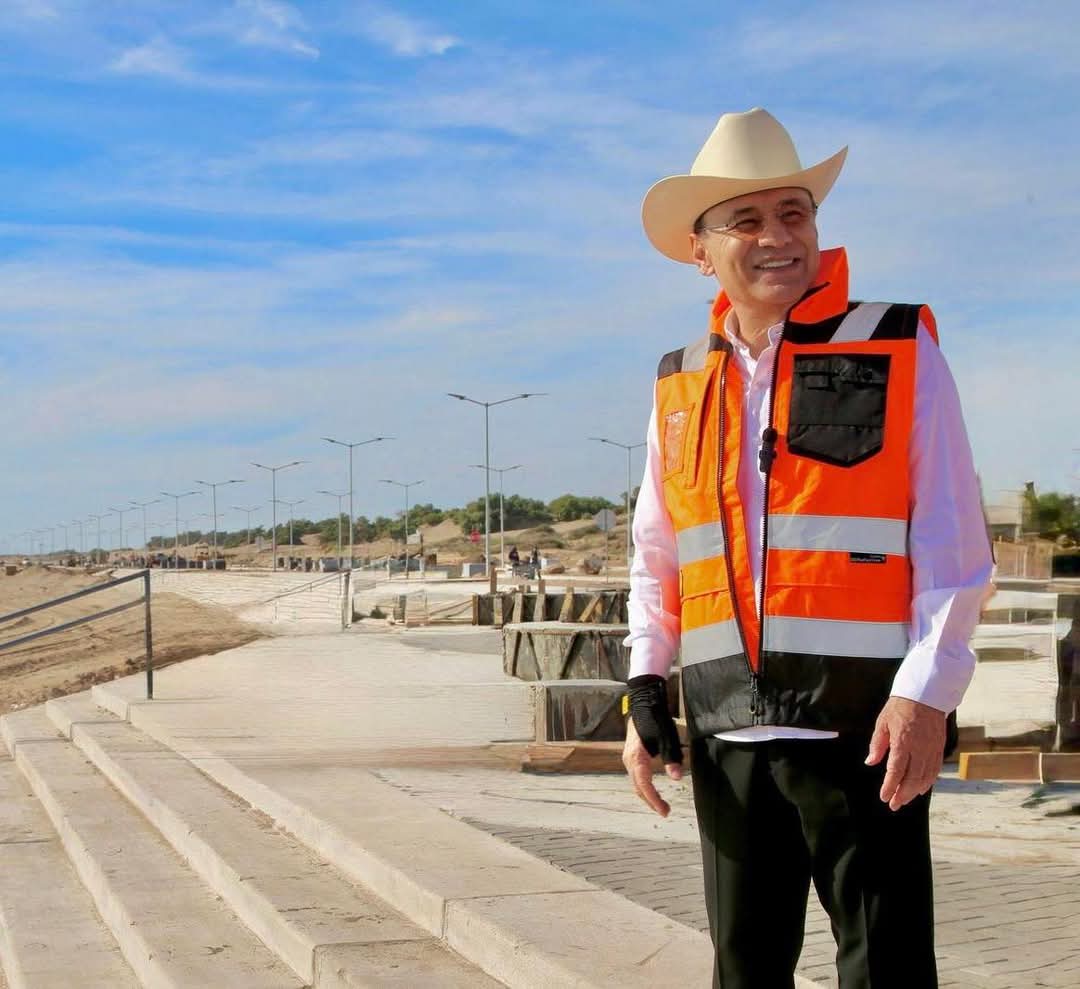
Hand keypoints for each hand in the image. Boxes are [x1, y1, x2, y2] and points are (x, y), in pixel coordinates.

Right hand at [623, 713, 682, 816]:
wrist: (644, 703)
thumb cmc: (654, 719)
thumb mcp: (667, 739)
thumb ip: (671, 759)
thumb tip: (677, 778)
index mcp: (636, 757)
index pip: (643, 785)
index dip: (654, 800)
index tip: (664, 811)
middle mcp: (629, 760)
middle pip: (638, 788)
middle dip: (651, 801)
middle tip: (666, 811)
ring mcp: (628, 758)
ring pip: (636, 783)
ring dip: (648, 795)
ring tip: (662, 804)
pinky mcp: (632, 756)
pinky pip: (636, 777)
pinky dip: (645, 786)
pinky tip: (654, 790)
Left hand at [866, 696, 945, 810]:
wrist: (925, 695)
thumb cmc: (900, 707)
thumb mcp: (882, 723)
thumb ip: (877, 744)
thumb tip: (871, 762)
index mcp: (903, 741)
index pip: (896, 770)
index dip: (890, 786)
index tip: (884, 797)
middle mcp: (920, 748)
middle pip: (912, 779)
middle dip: (902, 794)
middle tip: (893, 804)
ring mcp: (932, 749)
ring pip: (925, 777)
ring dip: (914, 792)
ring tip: (904, 799)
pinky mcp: (939, 748)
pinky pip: (935, 770)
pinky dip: (928, 782)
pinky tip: (920, 789)